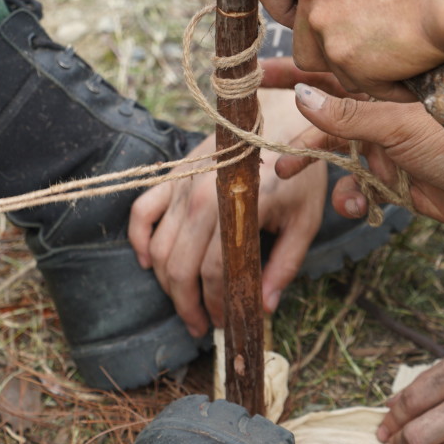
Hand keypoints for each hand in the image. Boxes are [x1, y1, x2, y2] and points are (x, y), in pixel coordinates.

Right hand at [129, 89, 325, 336]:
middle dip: (188, 305)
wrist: (279, 117)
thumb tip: (264, 308)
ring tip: (186, 307)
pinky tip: (149, 264)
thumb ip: (284, 265)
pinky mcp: (172, 175)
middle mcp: (199, 196)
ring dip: (167, 284)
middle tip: (202, 327)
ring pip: (160, 248)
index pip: (214, 272)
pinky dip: (139, 240)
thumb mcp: (305, 221)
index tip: (227, 324)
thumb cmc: (297, 171)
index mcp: (235, 207)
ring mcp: (182, 184)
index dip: (217, 305)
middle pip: (180, 266)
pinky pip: (141, 211)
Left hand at [247, 0, 443, 101]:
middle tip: (371, 38)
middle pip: (299, 39)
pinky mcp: (347, 62)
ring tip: (396, 47)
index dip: (278, 1)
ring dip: (353, 65)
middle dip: (328, 47)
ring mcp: (327, 28)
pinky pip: (358, 85)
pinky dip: (384, 82)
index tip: (297, 10)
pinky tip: (412, 61)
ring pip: (325, 65)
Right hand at [277, 77, 443, 232]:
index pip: (330, 73)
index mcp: (385, 88)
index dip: (294, 72)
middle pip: (328, 117)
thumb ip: (349, 115)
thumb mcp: (400, 124)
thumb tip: (301, 96)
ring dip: (317, 168)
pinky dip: (353, 199)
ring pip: (340, 157)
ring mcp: (392, 149)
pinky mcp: (401, 183)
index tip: (258, 72)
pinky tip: (353, 206)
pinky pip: (363, 190)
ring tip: (287, 176)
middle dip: (296, 129)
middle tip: (262, 138)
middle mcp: (385, 115)